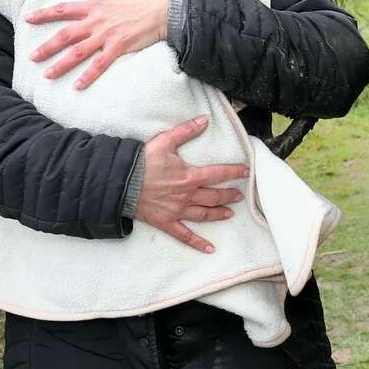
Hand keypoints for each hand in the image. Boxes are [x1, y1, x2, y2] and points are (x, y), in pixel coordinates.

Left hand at [26, 0, 169, 88]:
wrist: (165, 10)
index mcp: (96, 6)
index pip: (64, 9)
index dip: (45, 14)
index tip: (28, 18)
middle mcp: (96, 22)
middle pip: (66, 35)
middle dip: (47, 46)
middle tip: (32, 56)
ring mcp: (106, 36)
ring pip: (78, 52)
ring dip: (61, 64)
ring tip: (47, 75)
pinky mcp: (118, 48)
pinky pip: (99, 65)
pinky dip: (88, 76)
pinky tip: (76, 86)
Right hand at [134, 116, 248, 252]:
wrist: (121, 183)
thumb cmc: (143, 162)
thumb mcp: (166, 141)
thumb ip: (186, 130)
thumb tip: (204, 120)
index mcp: (190, 176)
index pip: (219, 173)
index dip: (234, 172)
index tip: (246, 171)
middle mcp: (188, 195)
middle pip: (215, 196)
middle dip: (229, 195)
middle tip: (240, 195)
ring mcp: (178, 211)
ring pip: (205, 214)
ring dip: (219, 214)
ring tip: (230, 214)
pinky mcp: (167, 222)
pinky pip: (186, 235)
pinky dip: (198, 243)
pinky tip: (210, 249)